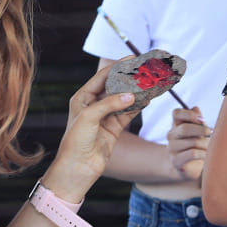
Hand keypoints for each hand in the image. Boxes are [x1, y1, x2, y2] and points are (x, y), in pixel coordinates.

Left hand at [43, 65, 138, 193]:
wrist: (78, 167)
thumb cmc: (75, 141)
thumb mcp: (89, 117)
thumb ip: (110, 104)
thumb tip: (131, 95)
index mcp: (82, 98)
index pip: (102, 77)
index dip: (117, 67)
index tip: (131, 58)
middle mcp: (94, 105)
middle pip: (115, 87)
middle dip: (129, 78)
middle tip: (144, 70)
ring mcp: (105, 116)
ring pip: (125, 99)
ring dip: (137, 92)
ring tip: (150, 83)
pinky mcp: (115, 128)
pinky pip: (129, 113)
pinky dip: (139, 106)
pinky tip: (148, 99)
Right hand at [167, 106, 210, 180]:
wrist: (190, 167)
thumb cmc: (197, 145)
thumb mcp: (199, 131)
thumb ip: (198, 120)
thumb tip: (196, 108)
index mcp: (176, 124)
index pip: (176, 113)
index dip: (189, 114)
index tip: (202, 120)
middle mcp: (171, 135)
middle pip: (184, 128)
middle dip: (201, 130)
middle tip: (212, 133)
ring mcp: (171, 148)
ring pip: (192, 142)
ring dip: (205, 144)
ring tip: (210, 148)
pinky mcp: (176, 160)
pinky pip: (192, 154)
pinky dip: (203, 154)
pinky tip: (206, 155)